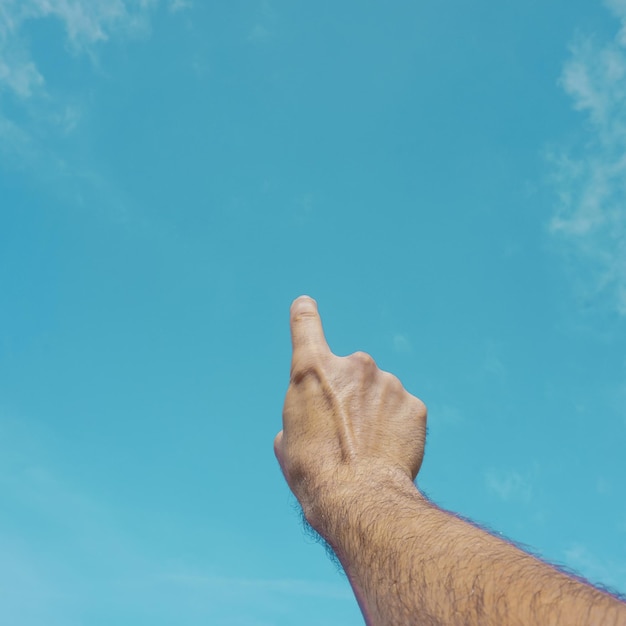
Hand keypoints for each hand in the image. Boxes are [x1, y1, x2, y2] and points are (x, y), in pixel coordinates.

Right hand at [274, 296, 426, 531]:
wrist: (358, 498)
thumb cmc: (313, 471)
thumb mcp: (288, 441)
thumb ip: (302, 415)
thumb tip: (313, 422)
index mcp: (313, 370)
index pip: (305, 326)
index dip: (304, 314)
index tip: (305, 304)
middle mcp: (353, 365)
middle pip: (351, 373)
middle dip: (349, 395)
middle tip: (344, 432)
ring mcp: (388, 382)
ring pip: (379, 393)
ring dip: (373, 413)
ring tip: (366, 450)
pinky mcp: (414, 404)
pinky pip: (402, 411)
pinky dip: (396, 427)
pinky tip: (388, 453)